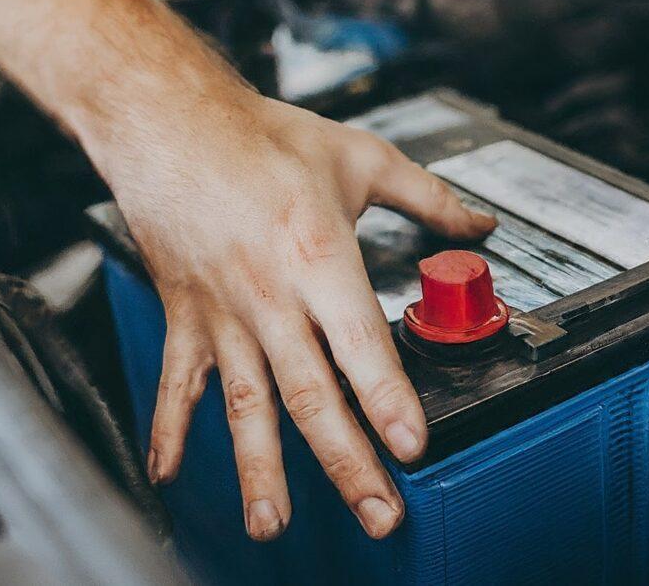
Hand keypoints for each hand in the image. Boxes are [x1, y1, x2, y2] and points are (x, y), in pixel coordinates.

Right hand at [108, 90, 494, 540]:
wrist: (172, 123)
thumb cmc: (264, 140)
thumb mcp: (362, 159)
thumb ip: (430, 198)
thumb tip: (480, 226)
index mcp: (319, 258)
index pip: (362, 344)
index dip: (388, 398)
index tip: (411, 446)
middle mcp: (270, 298)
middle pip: (313, 395)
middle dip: (348, 462)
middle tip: (377, 512)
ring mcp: (224, 315)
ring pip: (247, 406)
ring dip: (261, 470)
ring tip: (273, 525)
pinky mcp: (186, 317)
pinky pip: (178, 382)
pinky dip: (170, 430)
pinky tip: (169, 474)